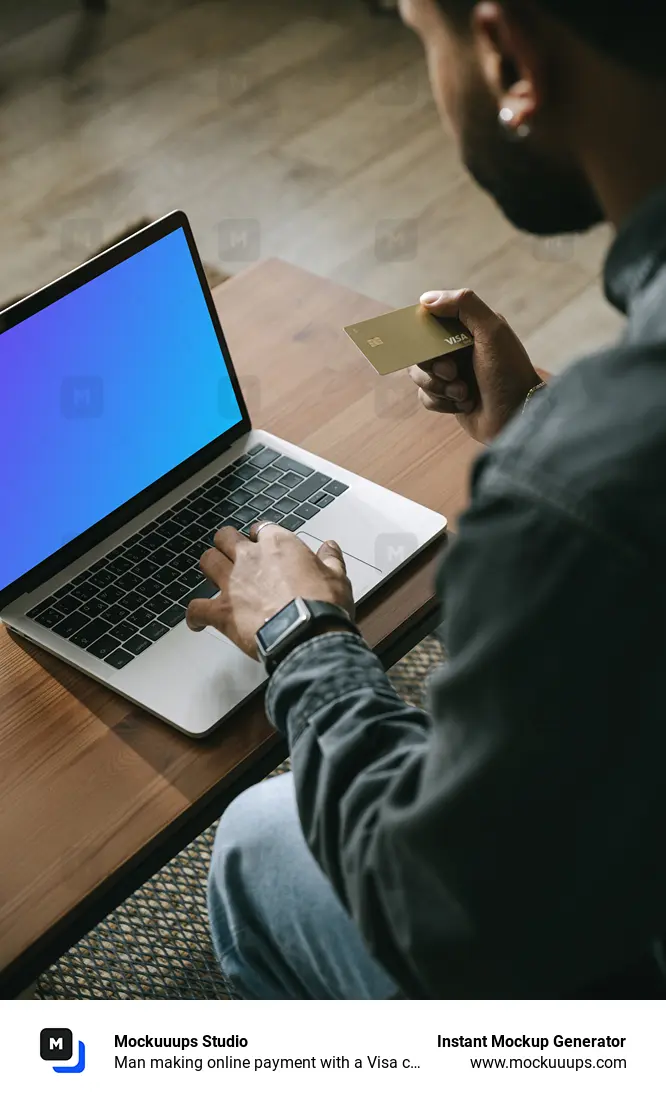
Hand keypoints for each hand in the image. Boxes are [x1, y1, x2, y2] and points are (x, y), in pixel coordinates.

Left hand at [186, 524, 353, 657]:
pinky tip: (197, 621)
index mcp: (278, 545)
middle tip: (233, 551)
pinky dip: (195, 615)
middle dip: (228, 542)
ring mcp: (232, 583)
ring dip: (210, 566)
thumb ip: (330, 559)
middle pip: (226, 537)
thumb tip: (330, 547)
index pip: (262, 528)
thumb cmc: (321, 606)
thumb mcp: (337, 577)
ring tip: (214, 574)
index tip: (264, 542)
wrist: (306, 633)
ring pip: (207, 561)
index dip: (262, 535)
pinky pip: (197, 608)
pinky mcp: (222, 610)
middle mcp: (250, 558)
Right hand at [408, 289, 540, 443]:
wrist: (517, 417)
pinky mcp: (448, 398)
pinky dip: (441, 402)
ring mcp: (452, 375)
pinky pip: (425, 397)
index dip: (425, 331)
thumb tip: (426, 299)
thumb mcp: (492, 332)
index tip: (428, 341)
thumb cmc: (508, 373)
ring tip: (463, 393)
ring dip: (438, 386)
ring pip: (419, 375)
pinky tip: (464, 405)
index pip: (432, 320)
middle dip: (433, 365)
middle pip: (420, 350)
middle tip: (452, 372)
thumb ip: (464, 305)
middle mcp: (458, 349)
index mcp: (469, 328)